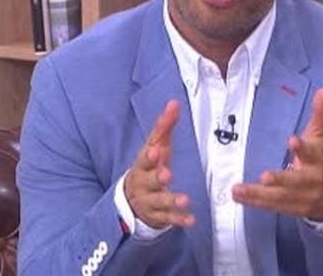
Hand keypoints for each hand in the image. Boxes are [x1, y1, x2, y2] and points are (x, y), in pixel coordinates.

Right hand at [123, 100, 194, 228]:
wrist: (132, 198)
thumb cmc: (148, 166)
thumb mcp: (155, 145)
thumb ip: (164, 126)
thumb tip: (174, 103)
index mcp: (143, 164)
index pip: (144, 158)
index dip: (150, 156)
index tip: (156, 151)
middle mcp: (144, 183)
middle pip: (149, 180)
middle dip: (157, 178)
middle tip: (166, 174)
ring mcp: (149, 201)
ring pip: (159, 201)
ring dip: (172, 200)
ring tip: (185, 200)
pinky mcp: (158, 216)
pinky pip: (168, 218)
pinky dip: (179, 219)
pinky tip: (190, 220)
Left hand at [232, 88, 322, 220]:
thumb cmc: (321, 161)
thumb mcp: (321, 138)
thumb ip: (320, 115)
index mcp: (317, 161)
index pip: (311, 153)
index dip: (302, 148)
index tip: (292, 140)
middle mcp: (310, 181)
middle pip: (295, 181)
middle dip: (281, 179)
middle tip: (265, 177)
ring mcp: (300, 198)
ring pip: (279, 198)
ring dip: (257, 195)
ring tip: (237, 190)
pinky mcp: (289, 209)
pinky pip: (271, 207)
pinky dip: (254, 203)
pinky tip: (238, 197)